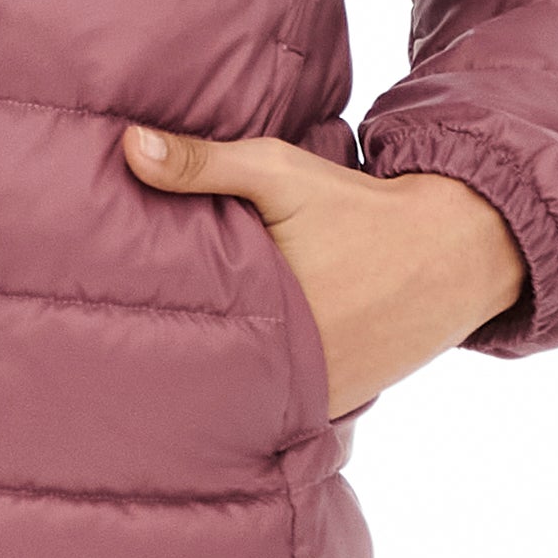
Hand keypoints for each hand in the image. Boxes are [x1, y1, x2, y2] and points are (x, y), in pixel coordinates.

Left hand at [117, 121, 525, 413]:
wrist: (453, 248)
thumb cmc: (358, 206)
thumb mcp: (280, 173)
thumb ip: (204, 164)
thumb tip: (128, 146)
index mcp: (274, 317)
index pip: (187, 344)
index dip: (145, 347)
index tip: (104, 349)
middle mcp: (298, 370)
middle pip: (214, 382)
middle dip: (173, 378)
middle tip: (119, 379)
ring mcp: (320, 396)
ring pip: (248, 404)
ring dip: (216, 395)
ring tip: (160, 391)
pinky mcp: (338, 404)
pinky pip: (282, 412)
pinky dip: (259, 403)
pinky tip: (222, 397)